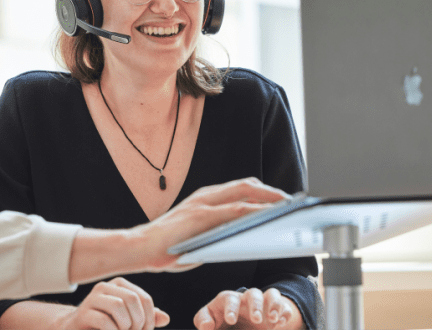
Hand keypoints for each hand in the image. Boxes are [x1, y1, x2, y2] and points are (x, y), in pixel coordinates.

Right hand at [56, 277, 168, 329]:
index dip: (150, 318)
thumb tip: (166, 318)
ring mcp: (92, 298)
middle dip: (138, 322)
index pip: (144, 298)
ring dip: (125, 326)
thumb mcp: (130, 321)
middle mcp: (106, 286)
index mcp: (120, 285)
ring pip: (118, 306)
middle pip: (132, 299)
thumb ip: (147, 318)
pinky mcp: (83, 313)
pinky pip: (103, 320)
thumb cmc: (107, 325)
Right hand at [132, 177, 288, 271]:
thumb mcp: (197, 234)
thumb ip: (215, 229)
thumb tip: (240, 236)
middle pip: (246, 185)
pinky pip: (236, 210)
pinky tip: (269, 218)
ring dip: (269, 198)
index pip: (239, 187)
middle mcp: (205, 195)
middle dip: (271, 192)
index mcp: (204, 198)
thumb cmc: (167, 245)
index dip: (262, 191)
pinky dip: (256, 210)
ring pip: (244, 192)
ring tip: (287, 208)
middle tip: (291, 202)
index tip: (280, 198)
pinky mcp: (202, 216)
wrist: (140, 247)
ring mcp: (203, 203)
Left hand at [193, 288, 302, 329]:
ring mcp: (262, 305)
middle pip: (253, 293)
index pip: (229, 298)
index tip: (231, 320)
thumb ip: (203, 321)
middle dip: (255, 305)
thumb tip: (206, 326)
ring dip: (273, 305)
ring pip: (271, 294)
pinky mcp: (274, 313)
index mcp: (229, 301)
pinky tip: (281, 324)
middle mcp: (246, 300)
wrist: (238, 325)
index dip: (231, 308)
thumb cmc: (221, 321)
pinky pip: (284, 306)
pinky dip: (284, 313)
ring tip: (272, 320)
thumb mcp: (210, 320)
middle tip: (256, 319)